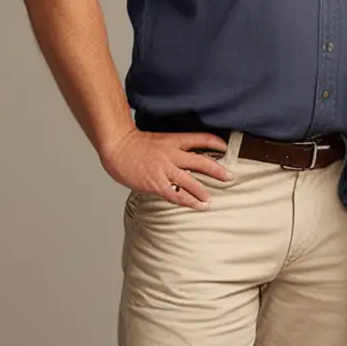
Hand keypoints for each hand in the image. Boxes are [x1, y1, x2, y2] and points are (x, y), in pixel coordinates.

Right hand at [100, 128, 230, 208]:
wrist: (116, 146)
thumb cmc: (133, 144)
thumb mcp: (158, 140)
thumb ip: (172, 148)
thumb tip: (185, 157)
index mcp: (173, 141)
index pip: (200, 139)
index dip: (215, 143)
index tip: (226, 148)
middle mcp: (172, 154)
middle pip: (201, 162)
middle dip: (217, 171)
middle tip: (229, 177)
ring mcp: (165, 169)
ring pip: (191, 181)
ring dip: (203, 191)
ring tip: (211, 200)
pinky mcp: (156, 183)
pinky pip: (176, 194)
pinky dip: (189, 201)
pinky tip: (198, 206)